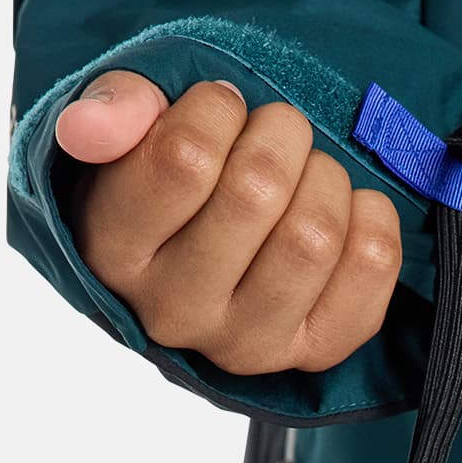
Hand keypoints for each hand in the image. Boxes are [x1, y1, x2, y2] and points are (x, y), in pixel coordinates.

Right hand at [54, 74, 402, 375]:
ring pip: (315, 233)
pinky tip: (345, 212)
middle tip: (273, 136)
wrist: (214, 243)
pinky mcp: (313, 353)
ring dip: (325, 177)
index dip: (219, 109)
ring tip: (306, 176)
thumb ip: (113, 113)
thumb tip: (89, 125)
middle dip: (279, 134)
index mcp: (114, 254)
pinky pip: (371, 265)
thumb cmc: (170, 177)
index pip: (184, 159)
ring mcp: (245, 344)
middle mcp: (174, 313)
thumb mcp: (132, 132)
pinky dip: (372, 217)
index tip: (220, 110)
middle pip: (258, 190)